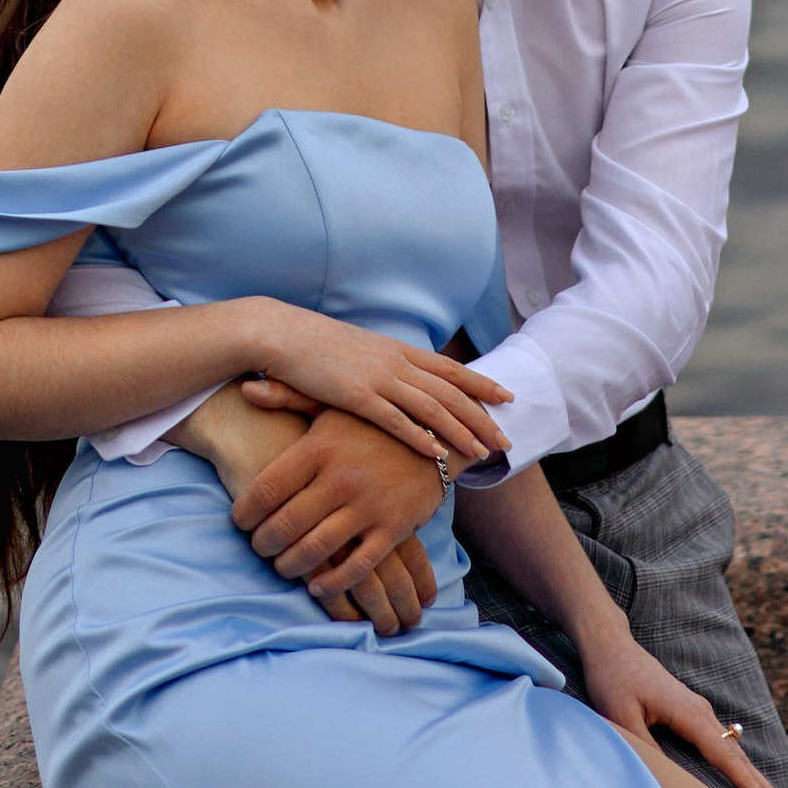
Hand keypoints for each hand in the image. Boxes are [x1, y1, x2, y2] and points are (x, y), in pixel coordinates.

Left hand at [167, 385, 433, 635]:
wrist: (437, 434)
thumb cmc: (370, 423)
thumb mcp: (331, 404)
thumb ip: (288, 398)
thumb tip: (247, 390)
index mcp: (320, 447)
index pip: (267, 489)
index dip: (245, 513)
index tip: (239, 521)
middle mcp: (341, 478)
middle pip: (284, 525)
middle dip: (263, 544)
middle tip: (258, 547)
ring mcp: (368, 505)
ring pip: (314, 550)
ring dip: (290, 566)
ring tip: (282, 565)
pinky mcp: (393, 529)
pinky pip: (356, 568)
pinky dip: (332, 584)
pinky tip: (317, 585)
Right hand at [243, 315, 511, 474]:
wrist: (282, 333)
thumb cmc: (313, 346)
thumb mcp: (356, 352)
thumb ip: (379, 365)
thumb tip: (396, 377)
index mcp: (396, 349)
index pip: (449, 368)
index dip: (480, 382)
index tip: (506, 396)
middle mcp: (394, 361)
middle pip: (450, 390)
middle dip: (482, 414)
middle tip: (506, 438)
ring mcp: (378, 377)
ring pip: (431, 406)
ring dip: (460, 430)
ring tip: (483, 452)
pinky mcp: (357, 395)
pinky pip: (396, 419)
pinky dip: (420, 436)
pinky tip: (438, 453)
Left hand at [580, 628, 787, 787]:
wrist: (612, 646)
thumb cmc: (613, 680)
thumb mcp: (621, 717)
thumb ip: (646, 748)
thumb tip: (670, 779)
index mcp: (689, 713)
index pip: (724, 756)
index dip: (745, 783)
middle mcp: (701, 712)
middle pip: (739, 756)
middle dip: (765, 787)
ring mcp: (699, 711)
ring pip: (734, 751)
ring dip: (757, 778)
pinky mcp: (692, 713)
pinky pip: (723, 744)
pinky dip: (740, 766)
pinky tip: (747, 778)